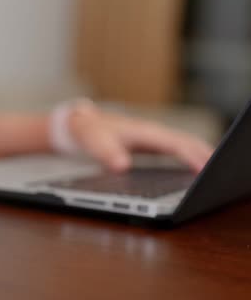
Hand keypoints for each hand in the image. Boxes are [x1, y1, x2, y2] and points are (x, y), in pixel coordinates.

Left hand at [67, 102, 213, 172]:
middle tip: (221, 173)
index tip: (206, 169)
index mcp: (143, 131)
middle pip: (186, 142)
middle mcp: (151, 132)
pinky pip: (176, 150)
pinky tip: (195, 169)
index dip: (192, 156)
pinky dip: (189, 157)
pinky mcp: (149, 144)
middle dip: (205, 156)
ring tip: (215, 172)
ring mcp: (152, 138)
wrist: (79, 125)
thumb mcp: (93, 143)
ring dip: (200, 156)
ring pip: (183, 145)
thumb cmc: (88, 132)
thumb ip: (105, 153)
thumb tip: (121, 165)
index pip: (175, 143)